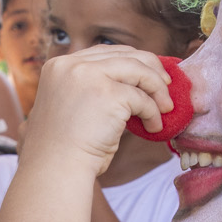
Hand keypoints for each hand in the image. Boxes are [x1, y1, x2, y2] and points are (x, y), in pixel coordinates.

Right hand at [25, 48, 171, 167]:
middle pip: (125, 54)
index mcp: (59, 65)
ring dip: (158, 90)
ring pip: (139, 71)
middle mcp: (72, 65)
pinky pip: (142, 99)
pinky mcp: (108, 94)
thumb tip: (135, 83)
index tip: (149, 74)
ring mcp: (89, 76)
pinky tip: (153, 127)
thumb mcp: (73, 104)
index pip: (105, 52)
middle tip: (166, 86)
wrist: (55, 169)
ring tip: (165, 108)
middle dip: (151, 70)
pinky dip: (152, 113)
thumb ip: (94, 87)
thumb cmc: (64, 147)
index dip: (131, 61)